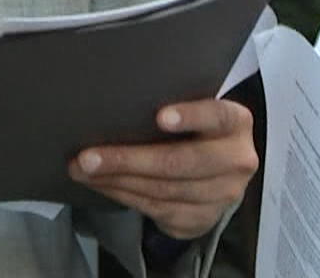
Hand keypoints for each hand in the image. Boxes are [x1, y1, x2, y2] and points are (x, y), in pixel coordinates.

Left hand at [69, 99, 257, 239]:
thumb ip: (174, 105)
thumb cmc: (196, 130)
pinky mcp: (201, 220)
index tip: (159, 117)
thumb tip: (119, 101)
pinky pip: (155, 209)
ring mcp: (221, 196)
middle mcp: (236, 161)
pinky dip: (122, 195)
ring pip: (163, 190)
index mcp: (236, 123)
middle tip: (88, 157)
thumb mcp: (197, 113)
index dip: (191, 116)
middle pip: (181, 162)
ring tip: (83, 169)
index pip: (218, 116)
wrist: (218, 175)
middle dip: (129, 160)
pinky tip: (101, 184)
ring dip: (117, 180)